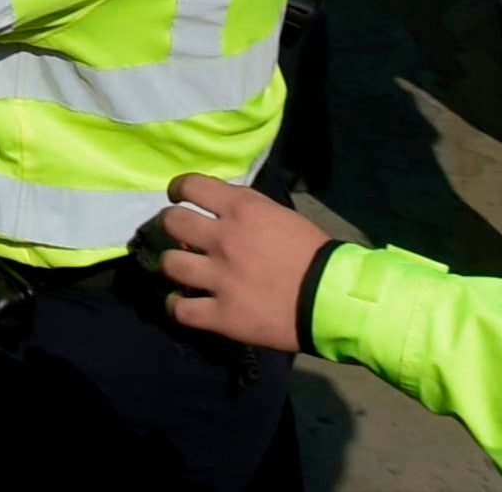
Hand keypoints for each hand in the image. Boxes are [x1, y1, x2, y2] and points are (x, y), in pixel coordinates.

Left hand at [146, 175, 330, 352]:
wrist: (332, 298)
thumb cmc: (312, 253)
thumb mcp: (279, 214)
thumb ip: (246, 208)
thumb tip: (220, 206)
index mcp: (240, 210)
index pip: (190, 186)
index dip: (178, 189)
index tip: (178, 196)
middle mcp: (222, 239)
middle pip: (171, 222)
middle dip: (170, 225)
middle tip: (178, 235)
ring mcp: (220, 278)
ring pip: (170, 264)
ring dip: (172, 265)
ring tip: (180, 270)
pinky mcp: (223, 314)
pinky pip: (181, 309)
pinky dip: (176, 305)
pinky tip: (181, 303)